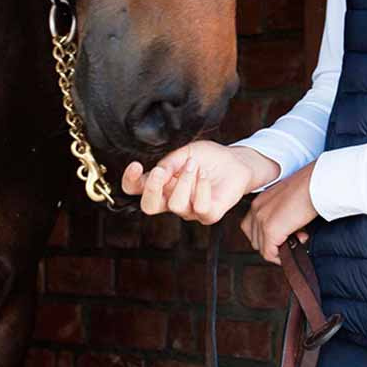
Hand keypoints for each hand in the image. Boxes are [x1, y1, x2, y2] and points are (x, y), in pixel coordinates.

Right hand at [121, 141, 272, 224]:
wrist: (236, 161)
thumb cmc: (209, 158)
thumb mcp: (186, 152)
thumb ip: (170, 163)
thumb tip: (156, 172)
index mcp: (162, 184)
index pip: (136, 189)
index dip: (130, 181)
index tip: (136, 165)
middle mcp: (172, 199)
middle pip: (149, 206)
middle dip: (151, 189)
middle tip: (160, 172)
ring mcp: (190, 210)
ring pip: (176, 205)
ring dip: (184, 181)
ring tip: (194, 166)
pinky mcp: (209, 215)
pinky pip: (199, 207)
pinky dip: (201, 188)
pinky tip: (205, 175)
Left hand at [240, 161, 317, 263]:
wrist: (315, 184)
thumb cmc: (307, 188)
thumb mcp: (288, 201)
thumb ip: (282, 216)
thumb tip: (288, 232)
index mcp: (260, 201)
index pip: (252, 228)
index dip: (267, 237)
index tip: (283, 237)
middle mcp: (257, 209)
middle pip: (255, 239)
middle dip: (273, 244)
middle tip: (293, 238)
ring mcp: (262, 220)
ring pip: (262, 248)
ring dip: (279, 250)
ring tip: (297, 239)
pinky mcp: (270, 229)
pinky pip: (269, 253)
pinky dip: (280, 257)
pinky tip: (294, 247)